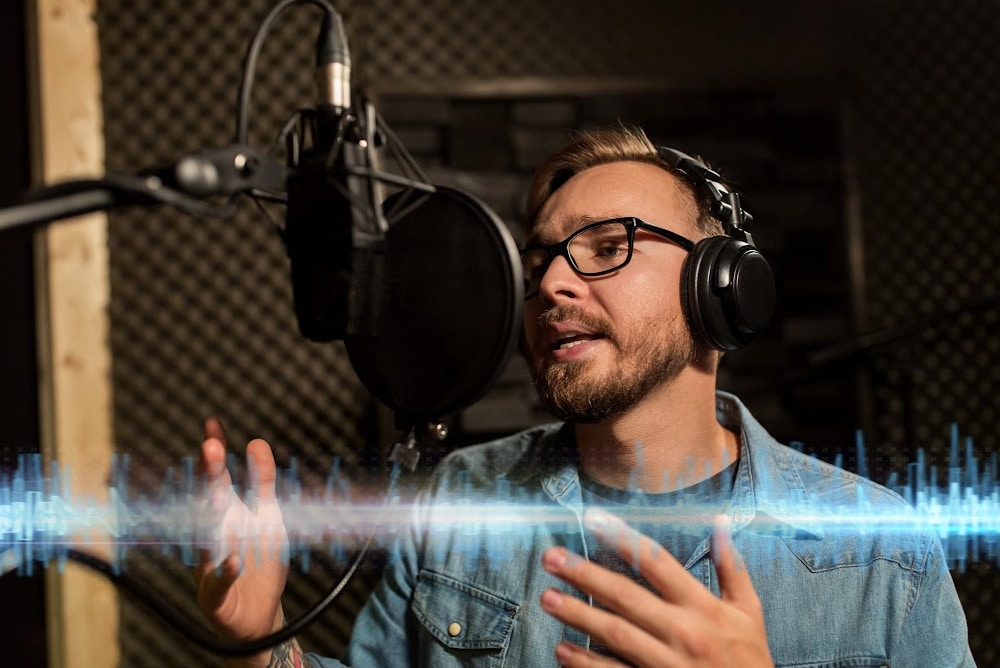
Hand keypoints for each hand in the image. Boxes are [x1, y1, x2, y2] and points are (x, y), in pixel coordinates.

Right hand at [193, 418, 288, 666]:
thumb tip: (257, 442)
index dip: (215, 453)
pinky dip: (224, 572)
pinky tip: (232, 560)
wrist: (258, 613)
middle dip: (209, 477)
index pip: (216, 478)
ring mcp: (209, 564)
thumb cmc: (258, 559)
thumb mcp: (267, 516)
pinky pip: (217, 583)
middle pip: (207, 502)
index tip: (213, 424)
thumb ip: (262, 482)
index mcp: (224, 513)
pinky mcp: (215, 595)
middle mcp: (210, 534)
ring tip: (217, 493)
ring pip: (205, 541)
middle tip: (211, 448)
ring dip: (210, 520)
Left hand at [539, 508, 772, 666]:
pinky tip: (562, 650)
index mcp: (702, 607)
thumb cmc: (749, 659)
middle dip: (585, 575)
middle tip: (551, 558)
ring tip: (547, 598)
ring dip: (578, 615)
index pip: (657, 562)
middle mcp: (682, 631)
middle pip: (626, 596)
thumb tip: (720, 522)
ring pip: (615, 634)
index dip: (622, 538)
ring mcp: (667, 663)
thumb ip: (733, 567)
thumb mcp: (749, 612)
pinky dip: (586, 663)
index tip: (593, 519)